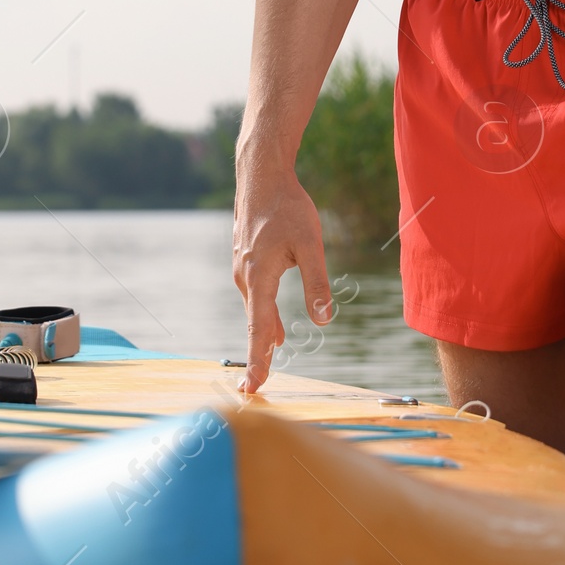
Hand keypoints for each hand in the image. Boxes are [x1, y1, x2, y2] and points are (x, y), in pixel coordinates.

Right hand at [232, 164, 331, 393]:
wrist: (260, 175)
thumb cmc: (287, 206)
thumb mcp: (310, 244)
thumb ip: (317, 283)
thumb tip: (324, 321)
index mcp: (258, 278)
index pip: (259, 330)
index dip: (258, 361)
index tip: (252, 388)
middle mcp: (244, 277)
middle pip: (254, 323)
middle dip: (258, 355)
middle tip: (256, 387)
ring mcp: (241, 268)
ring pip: (255, 308)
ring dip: (263, 334)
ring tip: (270, 358)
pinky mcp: (245, 260)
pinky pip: (254, 295)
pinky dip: (262, 314)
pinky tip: (272, 325)